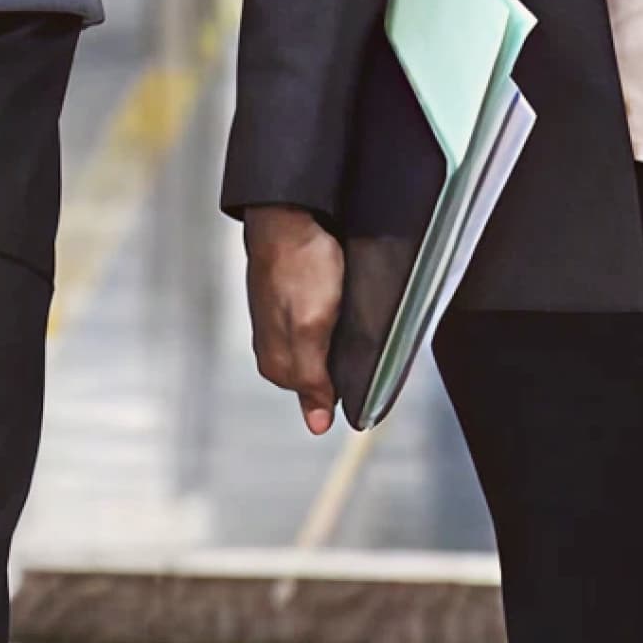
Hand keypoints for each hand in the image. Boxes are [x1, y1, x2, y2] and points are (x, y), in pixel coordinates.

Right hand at [243, 206, 345, 436]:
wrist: (288, 216)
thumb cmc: (298, 268)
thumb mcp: (311, 328)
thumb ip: (313, 379)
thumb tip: (318, 426)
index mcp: (277, 364)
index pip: (321, 396)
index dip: (347, 384)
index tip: (367, 364)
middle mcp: (275, 349)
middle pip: (321, 374)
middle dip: (344, 363)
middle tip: (360, 337)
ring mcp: (282, 325)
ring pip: (323, 349)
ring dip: (342, 340)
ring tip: (355, 318)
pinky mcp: (291, 304)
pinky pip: (321, 325)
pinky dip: (337, 320)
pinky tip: (345, 306)